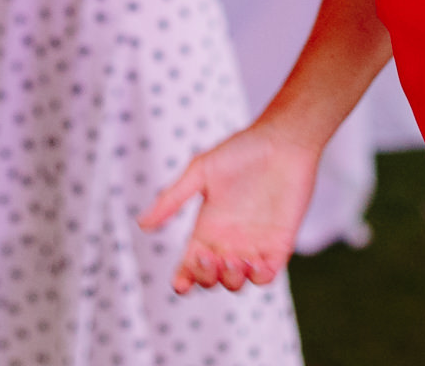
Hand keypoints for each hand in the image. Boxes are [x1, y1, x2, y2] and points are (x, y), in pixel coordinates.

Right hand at [137, 123, 317, 293]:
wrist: (283, 141)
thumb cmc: (241, 151)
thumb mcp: (200, 171)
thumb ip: (172, 199)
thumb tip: (141, 224)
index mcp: (208, 228)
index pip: (191, 264)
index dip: (184, 279)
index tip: (180, 283)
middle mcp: (229, 241)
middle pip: (211, 279)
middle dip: (206, 277)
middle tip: (211, 256)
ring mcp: (254, 245)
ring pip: (237, 282)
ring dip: (231, 279)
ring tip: (234, 259)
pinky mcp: (278, 245)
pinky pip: (266, 276)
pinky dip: (259, 278)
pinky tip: (254, 263)